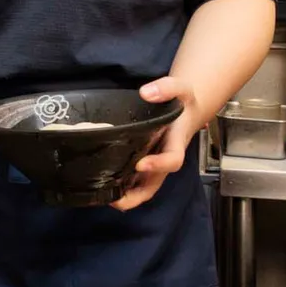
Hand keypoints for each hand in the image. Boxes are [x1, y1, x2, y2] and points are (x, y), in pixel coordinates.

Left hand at [113, 76, 200, 211]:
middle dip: (136, 195)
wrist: (184, 110)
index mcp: (176, 143)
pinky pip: (134, 180)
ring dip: (126, 197)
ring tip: (103, 197)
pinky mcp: (144, 162)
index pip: (172, 160)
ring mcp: (154, 164)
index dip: (158, 165)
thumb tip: (146, 93)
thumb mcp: (181, 88)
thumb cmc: (182, 101)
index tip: (140, 163)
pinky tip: (101, 186)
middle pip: (154, 185)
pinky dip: (120, 187)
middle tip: (115, 199)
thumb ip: (167, 87)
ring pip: (142, 188)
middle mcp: (164, 158)